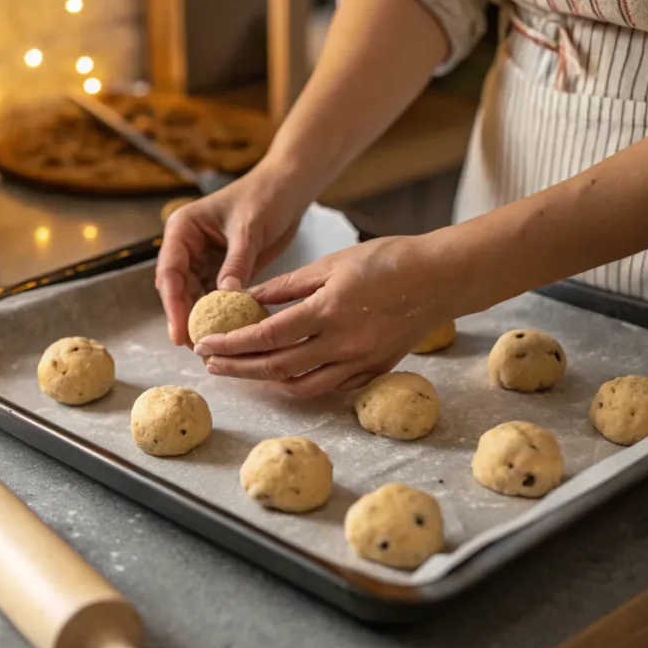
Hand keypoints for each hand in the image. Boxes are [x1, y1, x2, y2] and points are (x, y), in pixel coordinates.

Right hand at [156, 164, 312, 346]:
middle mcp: (187, 246)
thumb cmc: (265, 197)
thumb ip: (236, 263)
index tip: (180, 331)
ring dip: (203, 319)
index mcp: (183, 229)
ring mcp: (203, 259)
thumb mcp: (248, 230)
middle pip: (179, 289)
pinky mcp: (222, 269)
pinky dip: (222, 313)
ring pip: (196, 296)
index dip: (173, 304)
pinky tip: (229, 332)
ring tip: (210, 347)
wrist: (288, 189)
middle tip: (196, 347)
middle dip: (186, 317)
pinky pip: (217, 296)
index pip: (170, 271)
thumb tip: (225, 297)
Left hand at [194, 235, 456, 396]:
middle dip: (238, 368)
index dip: (232, 343)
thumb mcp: (332, 264)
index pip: (267, 335)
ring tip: (240, 372)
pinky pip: (329, 387)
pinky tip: (282, 376)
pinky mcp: (374, 371)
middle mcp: (341, 343)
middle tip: (211, 365)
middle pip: (277, 366)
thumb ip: (288, 285)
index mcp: (327, 311)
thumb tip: (249, 298)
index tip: (206, 344)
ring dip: (265, 382)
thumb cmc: (388, 261)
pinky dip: (300, 384)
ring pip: (301, 385)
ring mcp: (360, 362)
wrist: (441, 278)